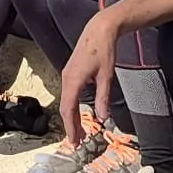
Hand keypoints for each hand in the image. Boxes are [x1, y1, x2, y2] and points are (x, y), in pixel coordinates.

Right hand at [59, 14, 119, 144]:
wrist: (99, 29)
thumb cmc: (104, 50)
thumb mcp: (106, 76)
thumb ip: (103, 98)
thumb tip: (103, 118)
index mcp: (74, 80)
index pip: (69, 109)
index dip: (70, 127)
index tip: (74, 141)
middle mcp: (67, 78)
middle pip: (66, 108)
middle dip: (71, 126)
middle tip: (77, 142)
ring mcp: (67, 75)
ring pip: (67, 101)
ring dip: (72, 117)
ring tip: (79, 132)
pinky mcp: (71, 72)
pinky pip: (69, 94)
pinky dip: (73, 107)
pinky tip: (79, 114)